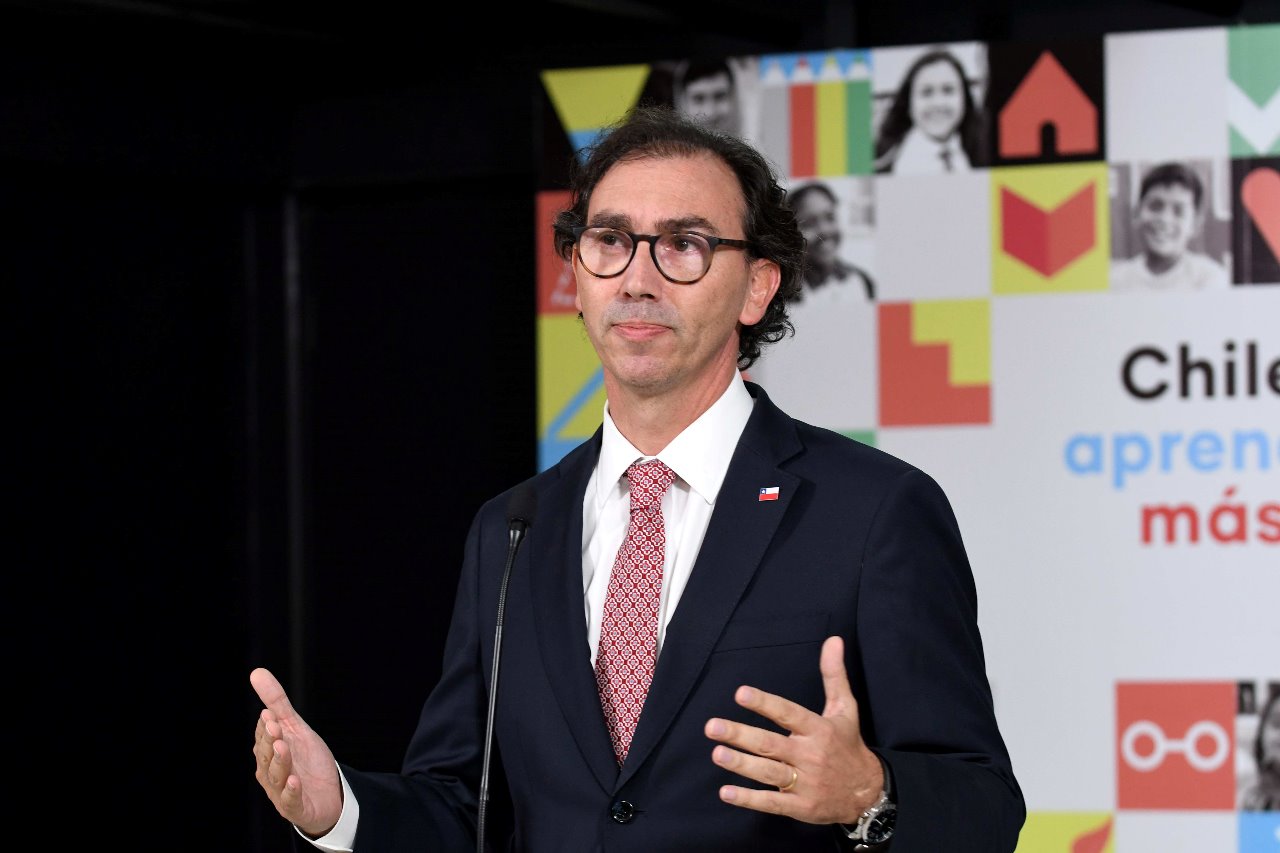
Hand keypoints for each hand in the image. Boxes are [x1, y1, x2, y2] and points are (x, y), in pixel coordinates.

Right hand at [251, 667, 343, 837]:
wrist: (330, 794)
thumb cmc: (307, 760)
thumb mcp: (295, 728)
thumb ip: (277, 702)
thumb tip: (256, 672)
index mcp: (269, 754)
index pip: (263, 738)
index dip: (266, 727)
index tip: (270, 714)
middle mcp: (271, 773)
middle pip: (267, 757)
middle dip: (270, 742)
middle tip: (276, 727)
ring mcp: (282, 793)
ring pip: (276, 778)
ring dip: (280, 762)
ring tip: (284, 747)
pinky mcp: (296, 808)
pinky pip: (290, 802)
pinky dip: (291, 793)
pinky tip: (295, 781)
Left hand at [704, 636, 882, 825]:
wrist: (868, 792)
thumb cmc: (849, 745)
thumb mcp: (845, 708)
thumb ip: (834, 674)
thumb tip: (833, 640)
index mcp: (818, 729)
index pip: (788, 714)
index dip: (765, 704)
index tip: (740, 693)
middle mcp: (810, 755)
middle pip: (771, 744)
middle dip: (740, 735)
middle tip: (713, 726)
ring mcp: (805, 783)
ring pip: (769, 773)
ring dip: (741, 764)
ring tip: (717, 753)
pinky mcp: (801, 806)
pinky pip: (772, 803)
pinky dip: (749, 799)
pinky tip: (726, 792)